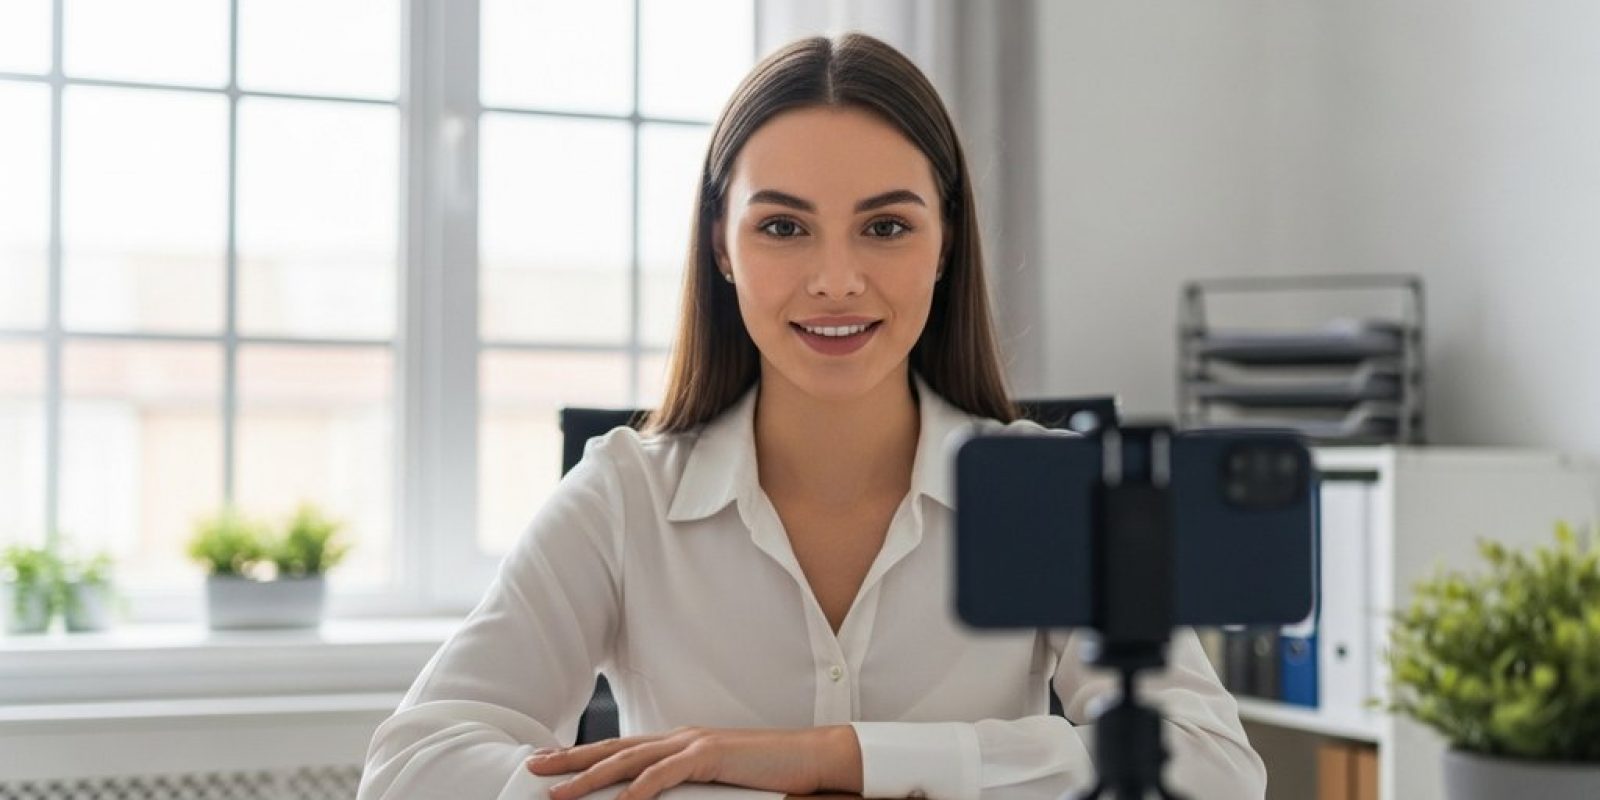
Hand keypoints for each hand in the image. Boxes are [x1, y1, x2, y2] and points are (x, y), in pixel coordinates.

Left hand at [526, 725, 861, 799]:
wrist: (810, 757)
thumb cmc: (766, 775)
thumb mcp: (716, 784)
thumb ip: (683, 790)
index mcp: (678, 743)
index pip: (620, 750)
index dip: (582, 757)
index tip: (549, 765)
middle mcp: (679, 738)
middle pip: (613, 749)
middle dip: (570, 760)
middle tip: (534, 768)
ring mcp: (693, 743)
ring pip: (629, 761)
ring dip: (590, 778)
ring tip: (559, 792)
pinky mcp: (711, 755)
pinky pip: (665, 774)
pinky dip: (638, 789)